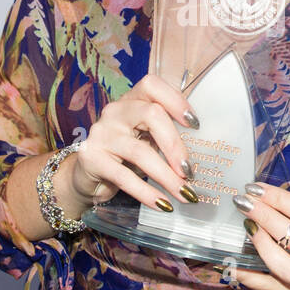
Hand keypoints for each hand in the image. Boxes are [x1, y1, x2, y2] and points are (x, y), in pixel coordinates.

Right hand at [63, 73, 201, 218]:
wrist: (86, 176)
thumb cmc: (125, 155)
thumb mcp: (146, 139)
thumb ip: (166, 137)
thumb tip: (203, 157)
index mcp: (132, 100)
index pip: (152, 85)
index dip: (176, 101)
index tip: (195, 124)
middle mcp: (115, 111)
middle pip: (151, 114)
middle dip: (175, 145)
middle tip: (189, 171)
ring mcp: (101, 133)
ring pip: (140, 151)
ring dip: (166, 176)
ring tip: (184, 194)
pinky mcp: (92, 158)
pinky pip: (124, 177)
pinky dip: (147, 193)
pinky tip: (163, 204)